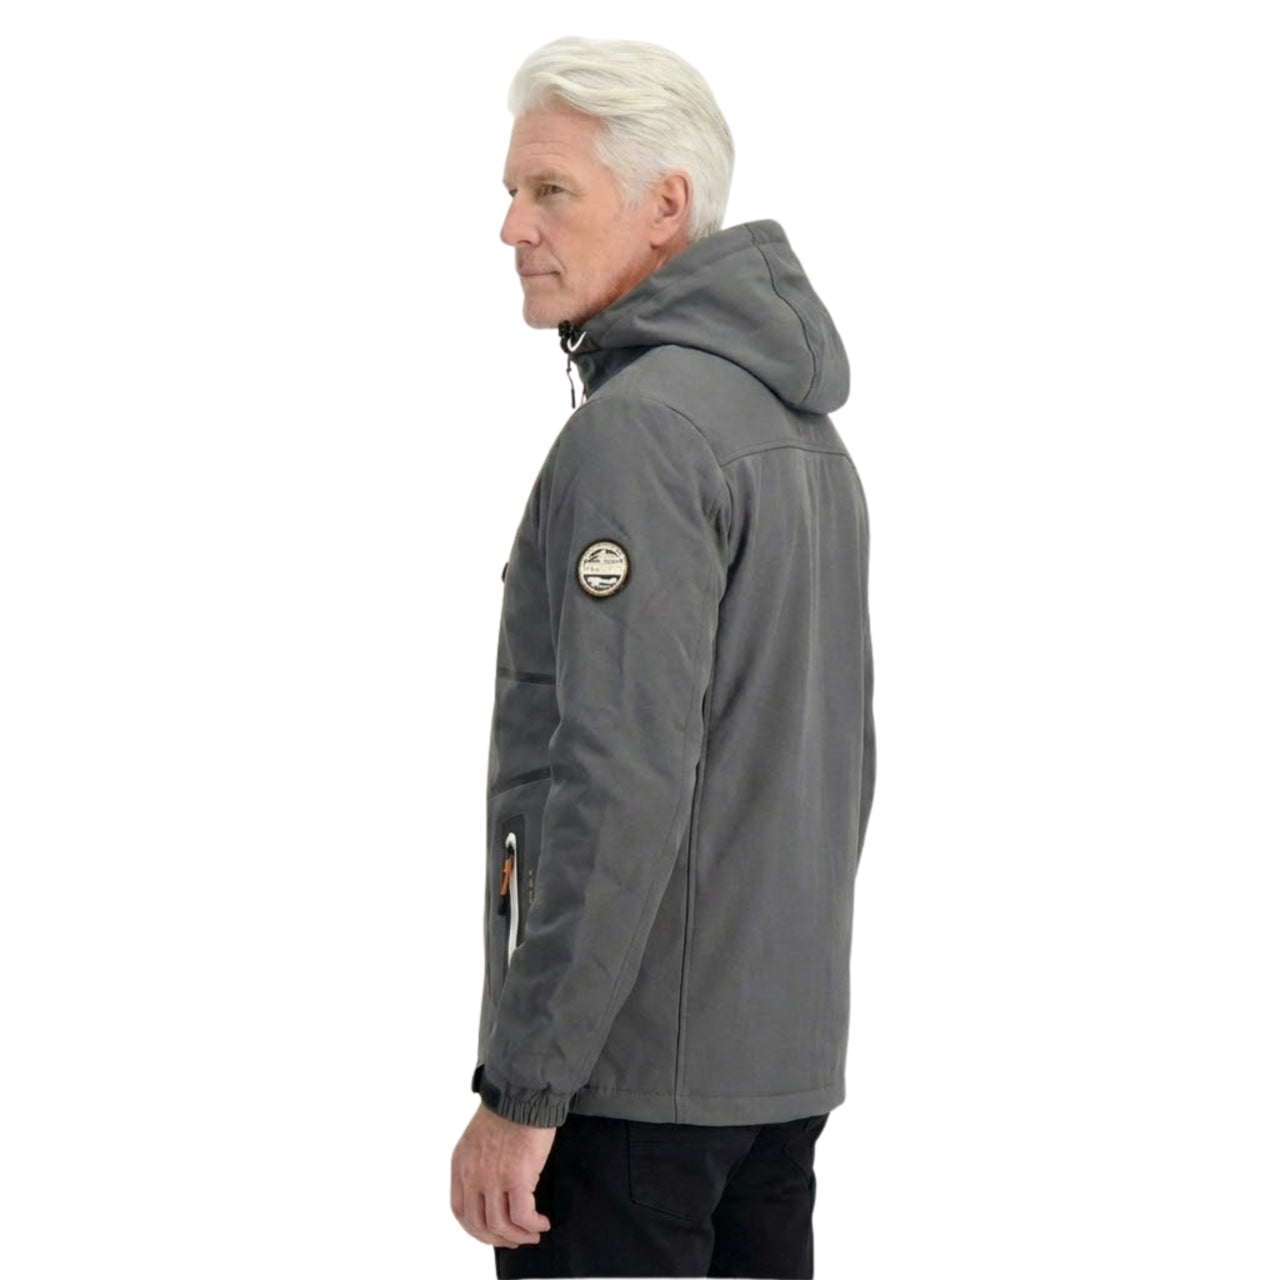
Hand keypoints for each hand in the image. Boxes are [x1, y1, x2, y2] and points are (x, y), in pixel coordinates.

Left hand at [451, 1100, 556, 1248]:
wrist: (523, 1091)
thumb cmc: (508, 1107)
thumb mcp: (479, 1136)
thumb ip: (480, 1162)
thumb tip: (494, 1186)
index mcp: (461, 1163)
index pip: (460, 1210)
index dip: (476, 1228)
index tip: (492, 1232)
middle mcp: (473, 1174)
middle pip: (479, 1223)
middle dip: (497, 1238)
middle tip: (514, 1240)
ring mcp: (494, 1178)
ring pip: (500, 1225)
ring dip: (517, 1236)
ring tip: (532, 1234)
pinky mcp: (518, 1177)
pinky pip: (523, 1216)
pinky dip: (533, 1225)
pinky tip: (542, 1223)